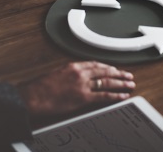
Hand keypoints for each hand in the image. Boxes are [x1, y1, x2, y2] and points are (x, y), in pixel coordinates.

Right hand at [17, 61, 135, 116]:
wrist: (32, 96)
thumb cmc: (39, 87)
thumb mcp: (56, 74)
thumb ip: (69, 74)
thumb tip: (77, 78)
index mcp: (74, 66)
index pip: (96, 64)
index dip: (108, 67)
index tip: (115, 69)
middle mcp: (80, 73)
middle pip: (105, 72)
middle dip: (119, 73)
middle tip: (129, 75)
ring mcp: (83, 85)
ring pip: (107, 82)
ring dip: (121, 83)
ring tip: (130, 84)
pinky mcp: (82, 97)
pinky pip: (103, 96)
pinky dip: (115, 95)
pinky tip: (123, 95)